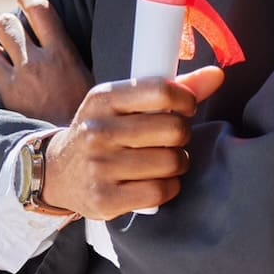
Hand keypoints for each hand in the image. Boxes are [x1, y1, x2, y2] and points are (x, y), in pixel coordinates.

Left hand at [0, 0, 92, 124]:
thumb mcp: (92, 81)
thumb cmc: (85, 116)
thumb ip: (76, 57)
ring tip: (4, 56)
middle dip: (8, 25)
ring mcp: (19, 77)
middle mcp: (38, 61)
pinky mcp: (4, 93)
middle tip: (12, 34)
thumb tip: (70, 40)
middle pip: (8, 23)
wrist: (70, 150)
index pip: (40, 9)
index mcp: (64, 53)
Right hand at [41, 67, 225, 220]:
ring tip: (163, 161)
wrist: (57, 172)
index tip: (185, 108)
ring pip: (171, 162)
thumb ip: (168, 90)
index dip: (186, 100)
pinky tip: (155, 181)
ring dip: (177, 163)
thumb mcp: (122, 104)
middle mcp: (98, 131)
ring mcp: (99, 166)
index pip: (162, 92)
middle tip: (170, 139)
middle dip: (181, 135)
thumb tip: (216, 75)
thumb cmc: (101, 133)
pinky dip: (167, 187)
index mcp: (103, 99)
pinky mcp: (104, 198)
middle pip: (174, 129)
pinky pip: (160, 191)